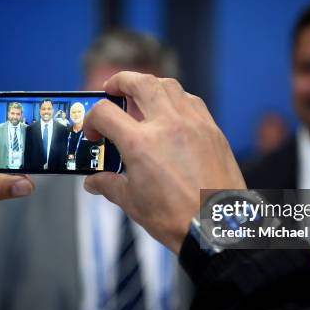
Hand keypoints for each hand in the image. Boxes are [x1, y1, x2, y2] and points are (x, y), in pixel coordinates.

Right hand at [83, 72, 245, 253]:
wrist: (217, 227)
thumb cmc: (175, 217)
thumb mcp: (132, 202)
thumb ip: (109, 185)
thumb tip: (93, 181)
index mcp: (140, 144)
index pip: (105, 113)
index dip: (92, 120)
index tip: (93, 132)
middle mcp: (167, 125)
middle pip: (139, 83)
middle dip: (121, 81)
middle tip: (112, 89)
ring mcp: (193, 124)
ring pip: (169, 86)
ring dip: (150, 86)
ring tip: (142, 97)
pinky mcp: (212, 130)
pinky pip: (192, 101)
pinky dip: (177, 99)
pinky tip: (172, 113)